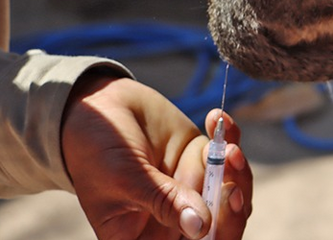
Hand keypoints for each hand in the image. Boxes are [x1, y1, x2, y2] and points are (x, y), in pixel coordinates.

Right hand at [61, 75, 252, 238]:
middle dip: (233, 209)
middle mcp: (174, 221)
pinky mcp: (203, 161)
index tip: (216, 220)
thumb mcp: (125, 178)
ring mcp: (193, 191)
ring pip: (234, 196)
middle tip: (232, 183)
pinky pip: (230, 160)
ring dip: (237, 172)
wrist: (96, 105)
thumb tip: (201, 226)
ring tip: (227, 147)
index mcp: (146, 239)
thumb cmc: (95, 149)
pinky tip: (218, 120)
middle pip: (220, 231)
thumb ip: (163, 201)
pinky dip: (232, 139)